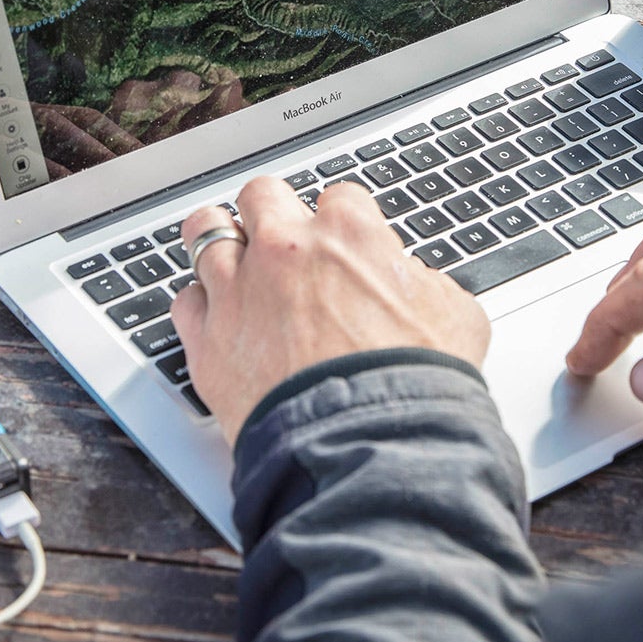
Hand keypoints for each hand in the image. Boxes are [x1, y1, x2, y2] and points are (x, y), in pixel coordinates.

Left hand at [172, 176, 490, 446]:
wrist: (367, 446)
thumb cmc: (415, 386)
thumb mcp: (457, 319)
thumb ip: (427, 286)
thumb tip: (415, 285)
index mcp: (349, 234)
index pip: (339, 197)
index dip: (342, 222)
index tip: (342, 243)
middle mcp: (286, 249)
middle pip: (263, 195)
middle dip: (272, 212)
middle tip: (280, 237)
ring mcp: (239, 289)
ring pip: (205, 230)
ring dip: (217, 238)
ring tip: (226, 250)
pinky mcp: (207, 339)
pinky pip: (185, 301)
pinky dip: (198, 306)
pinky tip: (213, 316)